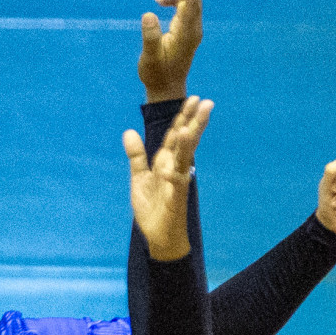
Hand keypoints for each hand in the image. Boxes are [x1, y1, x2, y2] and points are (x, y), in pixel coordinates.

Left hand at [126, 95, 212, 260]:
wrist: (159, 236)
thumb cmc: (153, 208)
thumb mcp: (139, 178)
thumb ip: (136, 156)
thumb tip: (128, 132)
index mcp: (166, 162)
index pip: (175, 135)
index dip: (183, 117)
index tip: (194, 98)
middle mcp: (175, 168)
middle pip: (185, 141)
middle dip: (194, 121)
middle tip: (207, 101)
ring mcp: (178, 181)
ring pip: (185, 156)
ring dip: (190, 139)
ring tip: (194, 121)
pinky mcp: (176, 195)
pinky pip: (177, 180)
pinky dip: (177, 170)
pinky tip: (177, 160)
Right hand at [139, 0, 201, 102]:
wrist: (167, 89)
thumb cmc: (156, 75)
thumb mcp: (149, 58)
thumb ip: (150, 36)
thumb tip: (148, 14)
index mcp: (186, 31)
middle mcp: (194, 27)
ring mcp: (193, 29)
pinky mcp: (189, 31)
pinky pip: (187, 7)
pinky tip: (160, 2)